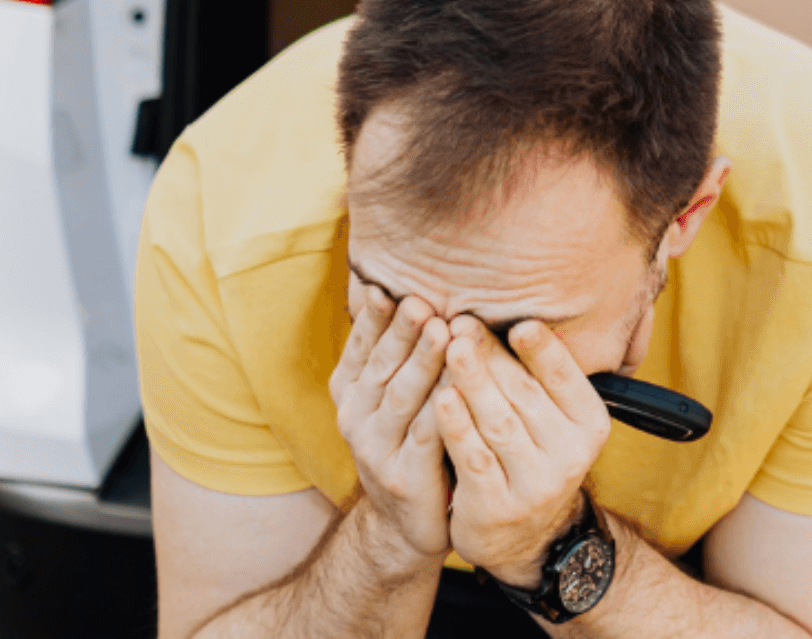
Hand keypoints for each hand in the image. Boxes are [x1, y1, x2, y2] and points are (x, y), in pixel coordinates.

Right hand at [330, 286, 452, 565]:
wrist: (406, 524)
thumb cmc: (412, 442)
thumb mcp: (394, 397)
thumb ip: (399, 353)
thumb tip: (411, 289)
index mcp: (352, 392)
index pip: (362, 348)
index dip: (374, 320)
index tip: (388, 287)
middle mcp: (357, 418)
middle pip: (382, 366)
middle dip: (401, 332)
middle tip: (420, 301)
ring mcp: (378, 449)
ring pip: (402, 397)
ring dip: (422, 362)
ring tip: (441, 331)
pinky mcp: (405, 476)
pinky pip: (428, 435)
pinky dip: (442, 408)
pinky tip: (459, 387)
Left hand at [434, 317, 611, 587]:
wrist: (521, 537)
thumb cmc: (529, 456)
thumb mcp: (550, 421)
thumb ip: (536, 378)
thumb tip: (503, 315)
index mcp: (589, 424)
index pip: (566, 378)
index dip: (542, 349)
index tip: (518, 321)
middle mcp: (570, 455)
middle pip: (525, 395)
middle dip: (492, 356)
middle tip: (462, 321)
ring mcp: (535, 485)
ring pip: (499, 423)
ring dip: (472, 382)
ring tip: (449, 348)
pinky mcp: (498, 506)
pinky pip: (474, 458)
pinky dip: (457, 426)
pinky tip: (440, 398)